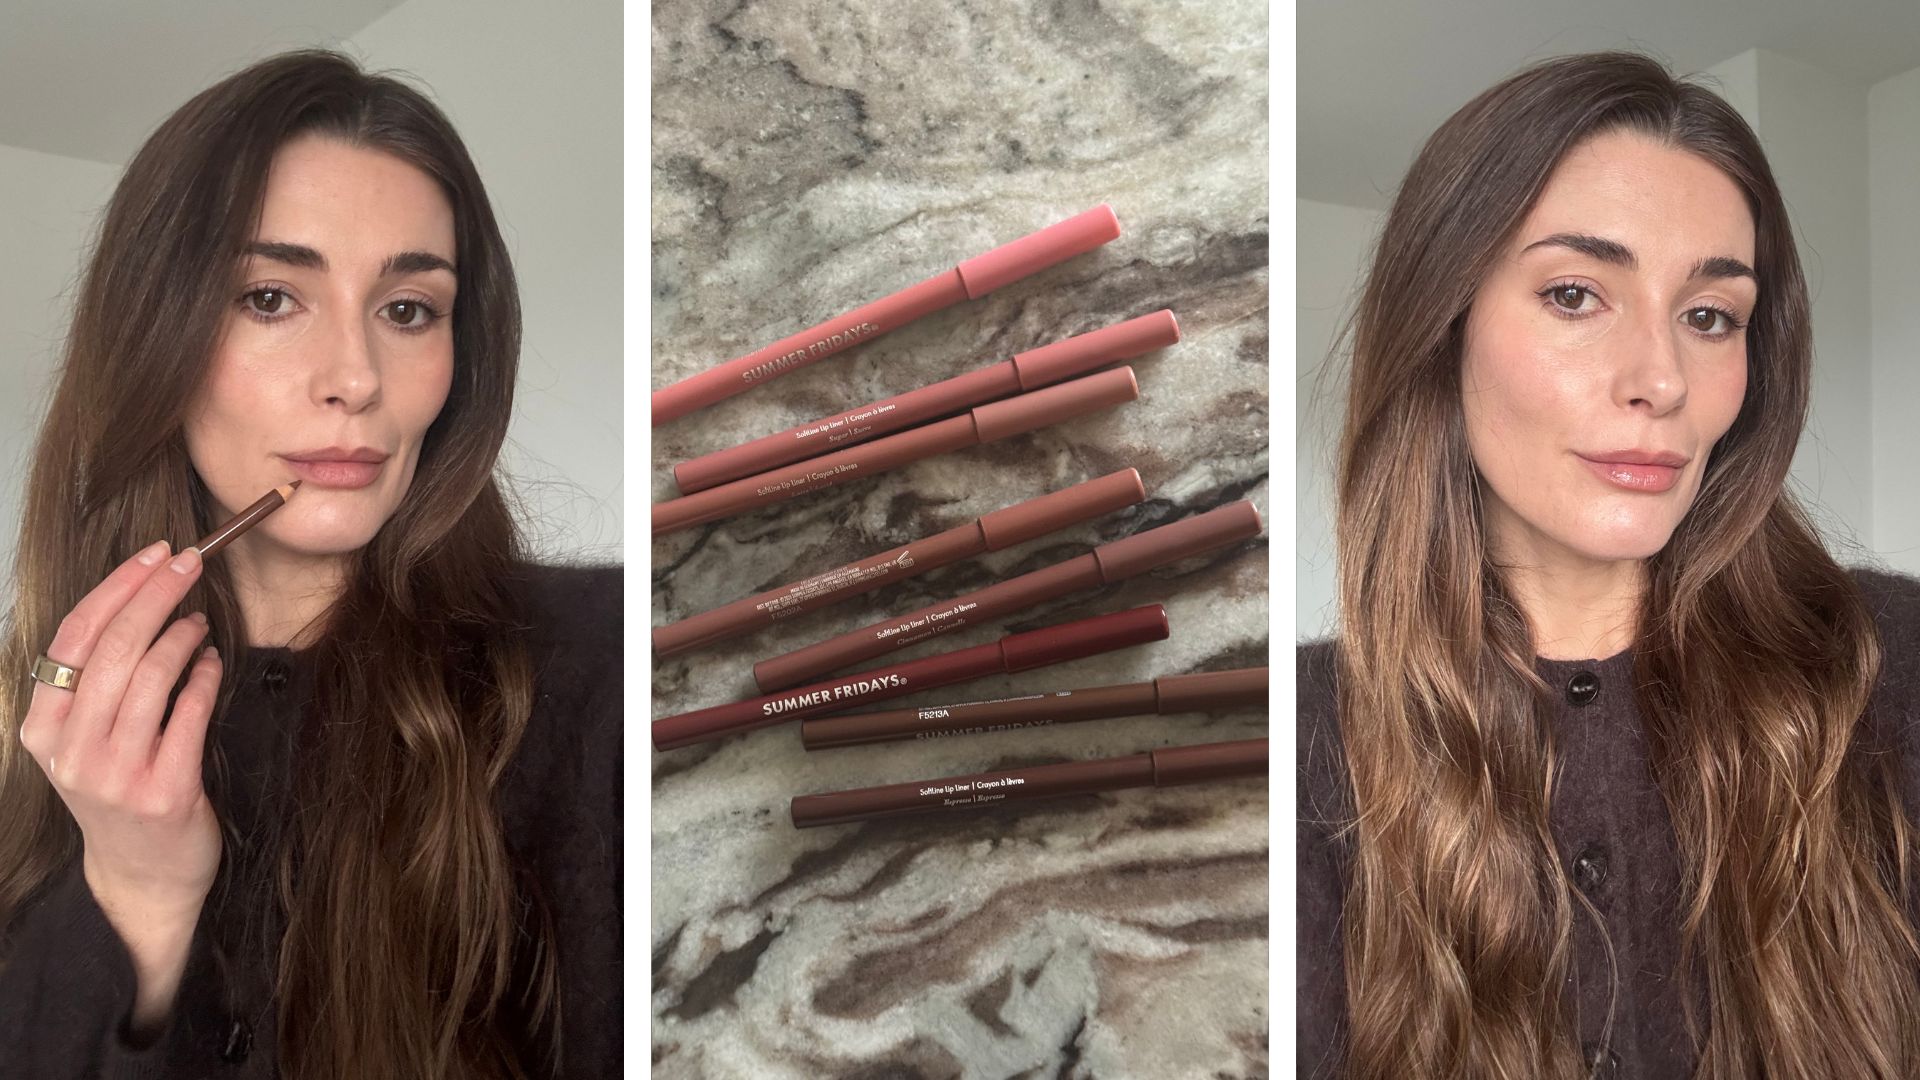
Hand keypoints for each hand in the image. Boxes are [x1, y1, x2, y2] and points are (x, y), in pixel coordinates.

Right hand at [16, 541, 223, 1026]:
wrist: (142, 876)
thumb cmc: (118, 791)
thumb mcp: (83, 741)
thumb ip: (95, 683)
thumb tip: (136, 600)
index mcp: (42, 729)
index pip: (73, 638)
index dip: (116, 587)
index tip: (153, 554)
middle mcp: (72, 750)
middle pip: (114, 647)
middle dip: (156, 593)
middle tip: (189, 563)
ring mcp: (116, 773)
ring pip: (152, 674)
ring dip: (183, 634)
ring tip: (199, 621)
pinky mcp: (165, 790)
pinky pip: (190, 712)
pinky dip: (207, 676)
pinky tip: (215, 662)